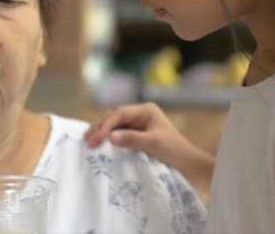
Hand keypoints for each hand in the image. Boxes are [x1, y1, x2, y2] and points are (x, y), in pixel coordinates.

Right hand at [84, 102, 213, 203]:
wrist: (187, 164)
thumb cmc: (174, 151)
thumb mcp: (153, 143)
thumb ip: (132, 139)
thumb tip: (111, 137)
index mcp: (146, 110)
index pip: (120, 113)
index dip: (106, 125)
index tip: (95, 137)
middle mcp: (140, 114)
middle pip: (114, 116)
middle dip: (100, 127)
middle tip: (87, 140)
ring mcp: (137, 124)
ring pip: (114, 124)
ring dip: (102, 131)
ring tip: (89, 141)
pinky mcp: (136, 134)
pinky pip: (117, 132)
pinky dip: (107, 137)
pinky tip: (99, 143)